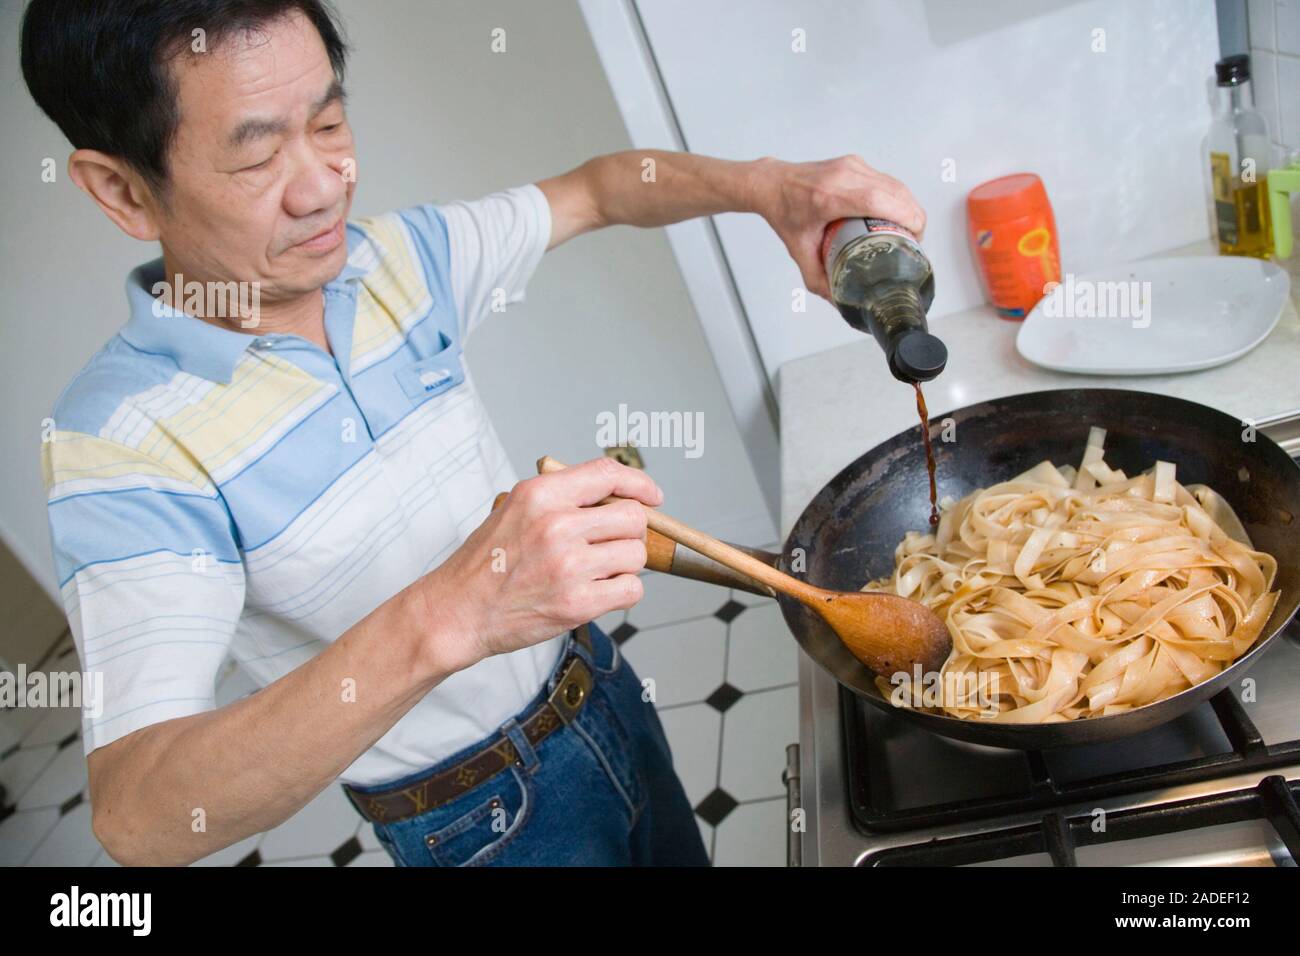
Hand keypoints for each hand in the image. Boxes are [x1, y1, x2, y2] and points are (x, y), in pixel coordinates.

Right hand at [421, 457, 661, 669]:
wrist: (457, 610)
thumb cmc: (484, 564)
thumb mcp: (513, 509)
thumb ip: (560, 498)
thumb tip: (615, 497)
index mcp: (541, 494)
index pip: (608, 473)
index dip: (639, 483)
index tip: (651, 497)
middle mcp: (557, 525)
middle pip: (633, 518)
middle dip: (632, 532)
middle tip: (613, 544)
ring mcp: (568, 566)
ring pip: (636, 555)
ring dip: (625, 565)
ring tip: (597, 572)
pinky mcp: (576, 603)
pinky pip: (631, 590)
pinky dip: (623, 592)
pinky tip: (598, 592)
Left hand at [749, 155, 925, 299]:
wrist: (772, 183)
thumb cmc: (784, 214)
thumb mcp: (799, 251)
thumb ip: (818, 279)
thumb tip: (840, 302)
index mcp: (828, 197)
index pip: (877, 201)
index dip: (904, 216)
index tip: (915, 236)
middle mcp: (842, 176)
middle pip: (894, 192)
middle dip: (914, 215)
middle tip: (915, 240)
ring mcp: (850, 165)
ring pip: (894, 183)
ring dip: (909, 205)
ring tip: (912, 229)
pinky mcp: (855, 162)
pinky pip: (886, 178)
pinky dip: (898, 196)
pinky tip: (900, 213)